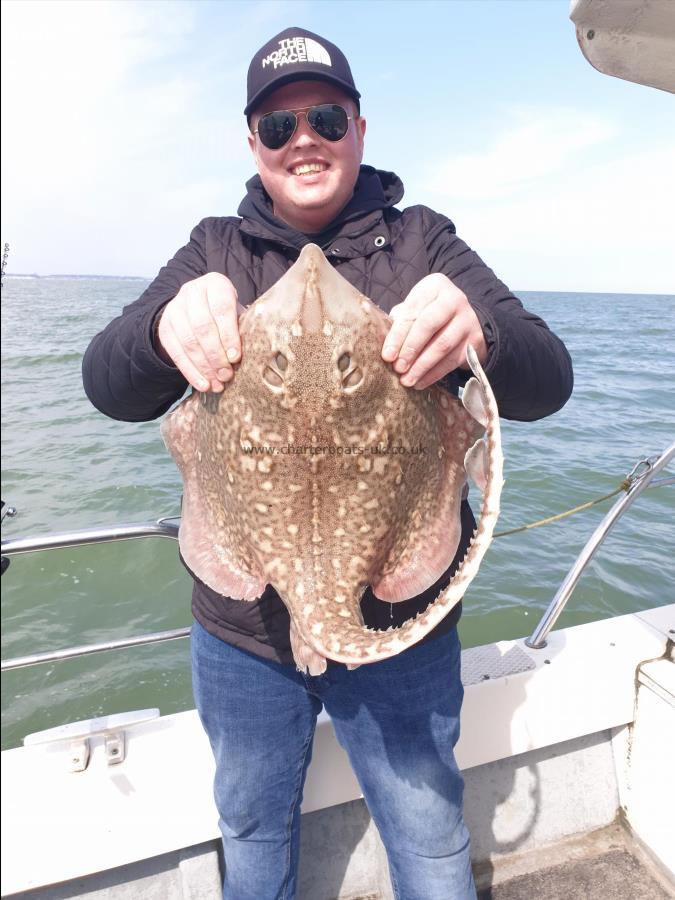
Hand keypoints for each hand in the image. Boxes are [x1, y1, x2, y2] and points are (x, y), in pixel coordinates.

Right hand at [157, 273, 243, 392]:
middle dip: (216, 355)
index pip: (221, 308)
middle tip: (227, 375)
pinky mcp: (164, 327)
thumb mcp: (237, 313)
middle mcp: (192, 292)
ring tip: (218, 384)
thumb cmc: (225, 314)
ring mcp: (174, 309)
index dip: (229, 334)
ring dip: (204, 367)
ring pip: (188, 341)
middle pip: (203, 327)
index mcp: (215, 283)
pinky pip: (176, 352)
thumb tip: (255, 353)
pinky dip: (190, 371)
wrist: (194, 308)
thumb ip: (242, 327)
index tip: (236, 357)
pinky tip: (203, 384)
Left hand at [381, 273, 487, 389]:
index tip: (387, 356)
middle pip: (428, 325)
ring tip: (407, 380)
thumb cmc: (428, 313)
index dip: (398, 335)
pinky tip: (420, 382)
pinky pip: (452, 360)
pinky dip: (434, 374)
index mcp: (434, 286)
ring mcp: (467, 320)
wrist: (463, 319)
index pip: (412, 311)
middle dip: (410, 349)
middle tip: (397, 368)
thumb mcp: (415, 308)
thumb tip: (386, 349)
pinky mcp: (474, 341)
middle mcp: (454, 299)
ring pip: (442, 345)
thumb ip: (400, 321)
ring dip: (421, 366)